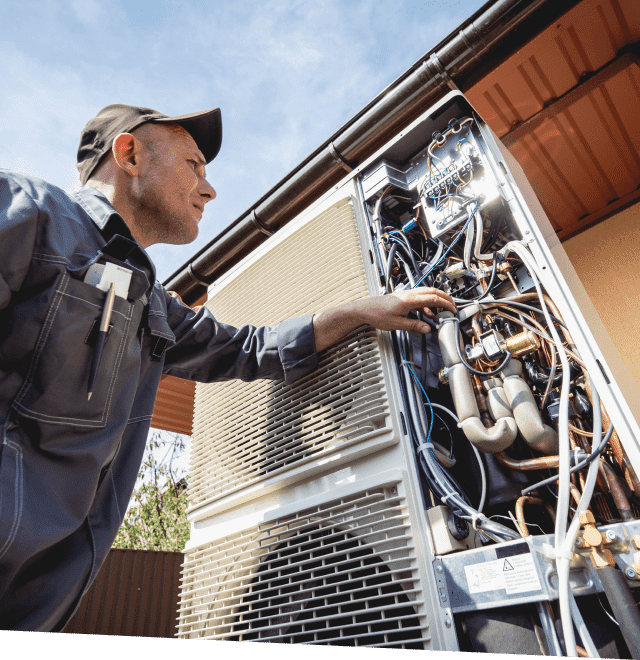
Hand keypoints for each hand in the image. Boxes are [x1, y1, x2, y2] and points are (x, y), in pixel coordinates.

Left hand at [313, 287, 455, 351]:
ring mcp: (406, 295)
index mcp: (409, 299)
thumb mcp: (396, 324)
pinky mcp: (403, 298)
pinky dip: (427, 305)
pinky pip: (419, 299)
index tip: (453, 310)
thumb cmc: (376, 315)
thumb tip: (428, 328)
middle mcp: (408, 294)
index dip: (445, 303)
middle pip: (432, 292)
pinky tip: (427, 314)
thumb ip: (414, 326)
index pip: (433, 298)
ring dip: (436, 302)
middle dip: (445, 299)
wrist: (363, 309)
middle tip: (453, 307)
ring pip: (426, 294)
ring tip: (441, 313)